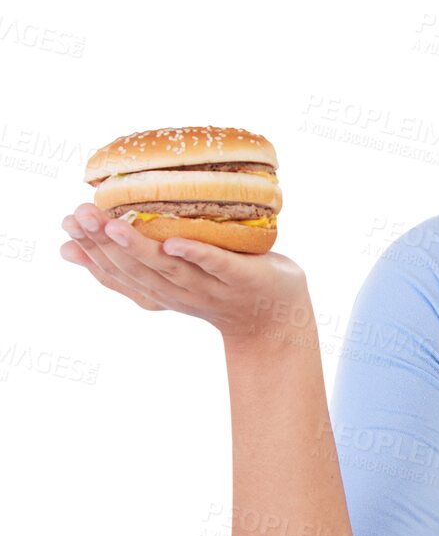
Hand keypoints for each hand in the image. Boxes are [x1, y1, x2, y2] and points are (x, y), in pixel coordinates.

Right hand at [60, 204, 311, 343]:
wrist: (277, 320)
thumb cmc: (219, 287)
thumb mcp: (168, 279)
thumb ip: (130, 265)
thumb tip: (69, 248)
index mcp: (160, 294)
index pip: (117, 275)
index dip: (89, 253)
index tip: (64, 226)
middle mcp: (181, 294)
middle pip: (136, 271)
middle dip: (103, 244)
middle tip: (77, 214)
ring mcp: (212, 289)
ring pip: (169, 270)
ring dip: (139, 248)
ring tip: (112, 225)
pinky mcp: (243, 280)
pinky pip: (217, 266)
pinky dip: (196, 256)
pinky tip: (176, 244)